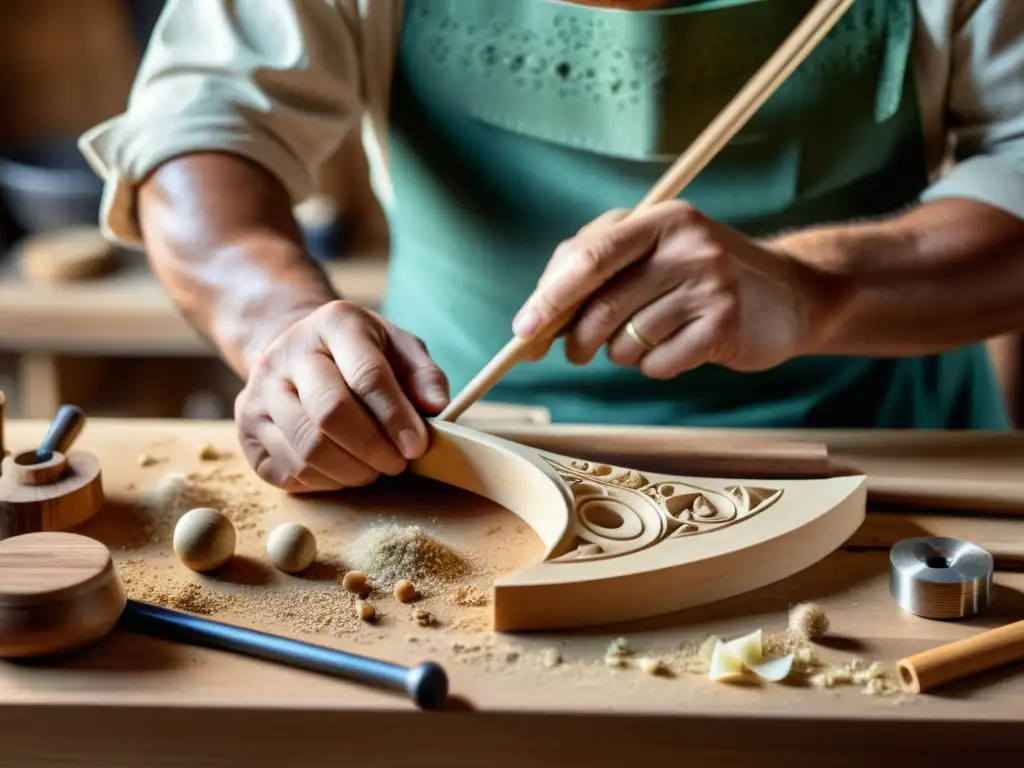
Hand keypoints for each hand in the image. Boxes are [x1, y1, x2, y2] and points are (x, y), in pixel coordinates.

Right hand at [235, 301, 449, 491]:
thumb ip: (424, 374)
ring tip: (374, 468)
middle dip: (373, 448)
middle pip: (331, 414)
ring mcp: (258, 393)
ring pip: (308, 450)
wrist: (298, 354)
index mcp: (333, 323)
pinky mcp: (247, 431)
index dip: (396, 417)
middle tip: (397, 463)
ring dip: (352, 471)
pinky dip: (327, 482)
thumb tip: (436, 406)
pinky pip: (290, 472)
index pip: (366, 374)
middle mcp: (286, 354)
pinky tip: (345, 470)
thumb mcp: (399, 347)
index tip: (418, 446)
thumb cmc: (360, 355)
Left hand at [513, 202, 842, 376]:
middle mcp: (687, 246)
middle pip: (602, 306)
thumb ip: (600, 264)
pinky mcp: (725, 327)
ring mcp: (710, 286)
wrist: (792, 292)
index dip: (549, 298)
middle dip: (577, 339)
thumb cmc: (703, 273)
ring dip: (622, 353)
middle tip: (575, 352)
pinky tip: (677, 349)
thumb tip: (540, 309)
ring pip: (627, 340)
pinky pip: (659, 364)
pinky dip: (655, 366)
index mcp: (660, 218)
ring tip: (645, 339)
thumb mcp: (658, 248)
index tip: (522, 330)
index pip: (589, 257)